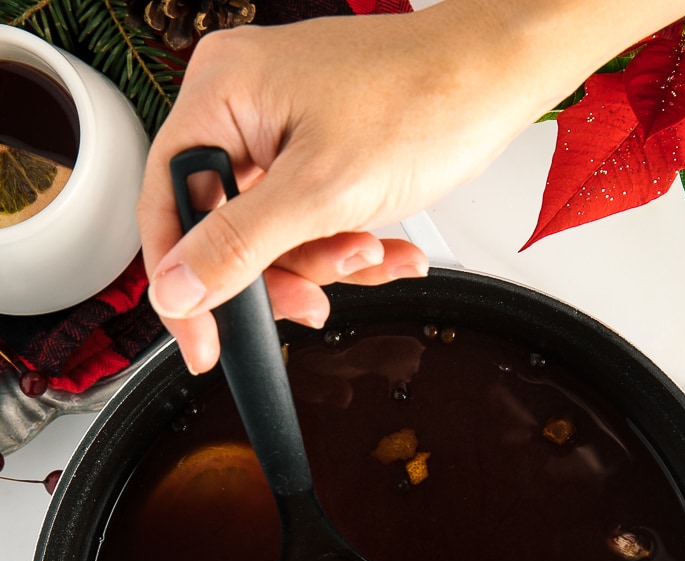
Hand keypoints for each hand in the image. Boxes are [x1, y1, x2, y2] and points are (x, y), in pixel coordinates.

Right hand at [137, 0, 684, 371]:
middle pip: (223, 226)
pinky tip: (387, 248)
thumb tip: (176, 289)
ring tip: (374, 253)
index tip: (206, 342)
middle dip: (281, 272)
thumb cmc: (425, 102)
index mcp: (222, 94)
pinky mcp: (318, 148)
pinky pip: (308, 218)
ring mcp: (281, 128)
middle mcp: (241, 105)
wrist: (498, 77)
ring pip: (272, 233)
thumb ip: (239, 246)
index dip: (182, 281)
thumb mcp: (322, 192)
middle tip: (315, 302)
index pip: (168, 203)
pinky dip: (344, 243)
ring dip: (325, 261)